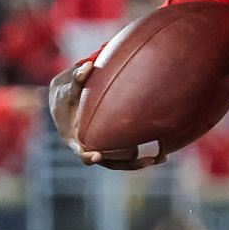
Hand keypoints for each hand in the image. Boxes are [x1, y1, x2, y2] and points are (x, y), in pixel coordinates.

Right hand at [47, 60, 165, 170]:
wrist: (67, 103)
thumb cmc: (66, 94)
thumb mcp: (67, 87)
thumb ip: (76, 78)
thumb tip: (87, 65)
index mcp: (73, 138)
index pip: (80, 151)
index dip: (87, 155)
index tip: (96, 156)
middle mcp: (89, 148)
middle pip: (108, 162)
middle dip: (128, 164)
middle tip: (147, 160)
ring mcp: (102, 150)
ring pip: (121, 162)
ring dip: (141, 162)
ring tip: (161, 158)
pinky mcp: (113, 148)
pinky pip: (128, 155)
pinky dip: (143, 155)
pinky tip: (162, 153)